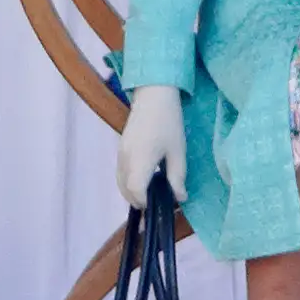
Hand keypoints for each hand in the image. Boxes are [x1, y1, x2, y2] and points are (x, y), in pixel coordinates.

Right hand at [116, 83, 185, 207]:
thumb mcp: (178, 151)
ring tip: (150, 192)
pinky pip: (120, 172)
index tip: (157, 205)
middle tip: (155, 202)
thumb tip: (179, 198)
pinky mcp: (120, 148)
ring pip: (120, 181)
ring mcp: (120, 153)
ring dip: (132, 191)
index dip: (145, 202)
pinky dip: (128, 181)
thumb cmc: (169, 122)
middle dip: (138, 200)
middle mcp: (125, 158)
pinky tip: (144, 177)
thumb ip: (177, 177)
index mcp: (140, 160)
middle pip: (124, 189)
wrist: (153, 94)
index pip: (135, 190)